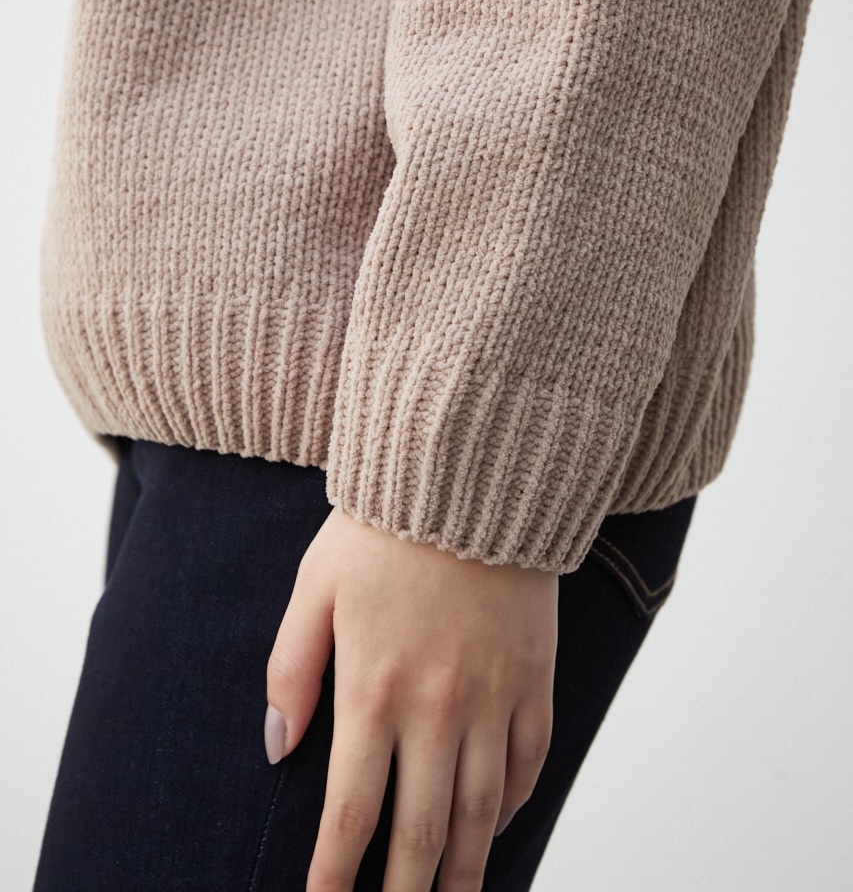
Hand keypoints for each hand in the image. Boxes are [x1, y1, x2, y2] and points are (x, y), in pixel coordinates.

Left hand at [265, 504, 558, 891]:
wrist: (470, 475)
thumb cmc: (382, 526)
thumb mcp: (315, 586)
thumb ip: (291, 669)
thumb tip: (276, 746)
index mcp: (372, 688)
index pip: (350, 812)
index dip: (335, 876)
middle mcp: (436, 707)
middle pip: (421, 832)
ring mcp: (493, 696)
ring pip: (480, 812)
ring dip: (464, 871)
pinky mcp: (534, 677)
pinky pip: (529, 762)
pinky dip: (512, 806)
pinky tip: (495, 828)